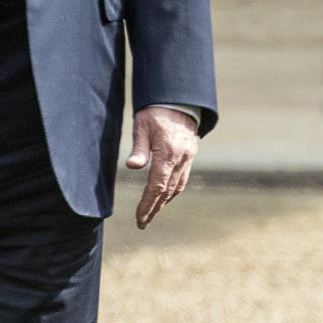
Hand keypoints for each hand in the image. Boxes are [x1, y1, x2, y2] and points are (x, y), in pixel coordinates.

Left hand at [126, 106, 198, 229]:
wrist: (179, 98)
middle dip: (154, 208)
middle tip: (142, 223)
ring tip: (151, 213)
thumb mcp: (142, 125)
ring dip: (164, 202)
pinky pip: (183, 178)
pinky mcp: (191, 154)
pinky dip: (173, 190)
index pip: (156, 186)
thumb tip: (132, 167)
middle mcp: (181, 158)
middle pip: (167, 191)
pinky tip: (164, 196)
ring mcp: (189, 157)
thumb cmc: (155, 110)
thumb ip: (138, 147)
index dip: (147, 204)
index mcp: (168, 152)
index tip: (139, 219)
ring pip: (177, 186)